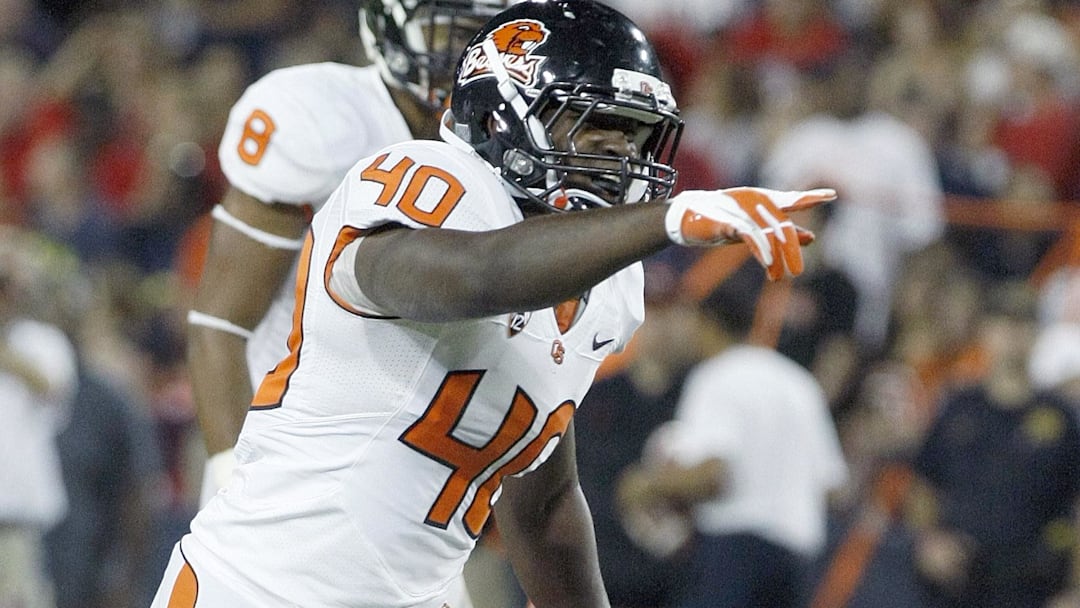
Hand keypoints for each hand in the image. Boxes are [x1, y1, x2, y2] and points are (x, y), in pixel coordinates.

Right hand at [664, 187, 835, 279]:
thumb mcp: (757, 229)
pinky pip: (749, 234)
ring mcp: (744, 212)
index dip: (812, 197)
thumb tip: (813, 237)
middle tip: (796, 272)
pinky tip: (766, 261)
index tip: (831, 195)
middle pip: (782, 226)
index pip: (794, 200)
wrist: (689, 216)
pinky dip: (759, 247)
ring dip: (777, 255)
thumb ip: (784, 232)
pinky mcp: (729, 222)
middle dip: (791, 249)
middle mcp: (758, 204)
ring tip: (782, 276)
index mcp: (766, 203)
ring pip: (768, 233)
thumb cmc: (724, 221)